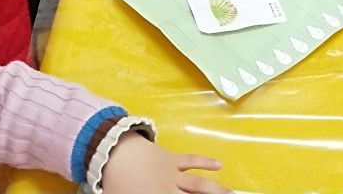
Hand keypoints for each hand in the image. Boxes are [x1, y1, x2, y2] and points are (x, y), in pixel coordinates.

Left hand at [100, 133, 229, 193]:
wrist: (111, 153)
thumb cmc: (115, 184)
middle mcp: (169, 190)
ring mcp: (172, 173)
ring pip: (199, 183)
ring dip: (217, 189)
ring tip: (231, 193)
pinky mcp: (172, 158)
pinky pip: (191, 160)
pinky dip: (206, 161)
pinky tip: (219, 165)